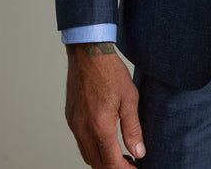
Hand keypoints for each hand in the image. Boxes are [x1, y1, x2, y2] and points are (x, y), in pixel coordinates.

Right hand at [65, 42, 145, 167]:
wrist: (88, 53)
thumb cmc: (110, 71)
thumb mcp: (130, 98)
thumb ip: (133, 128)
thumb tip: (139, 152)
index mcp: (100, 125)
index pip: (111, 162)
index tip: (135, 168)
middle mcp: (83, 129)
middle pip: (97, 164)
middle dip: (114, 168)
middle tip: (130, 163)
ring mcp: (74, 124)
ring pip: (87, 155)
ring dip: (102, 160)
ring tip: (120, 154)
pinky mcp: (70, 117)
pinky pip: (80, 142)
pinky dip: (92, 147)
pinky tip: (105, 139)